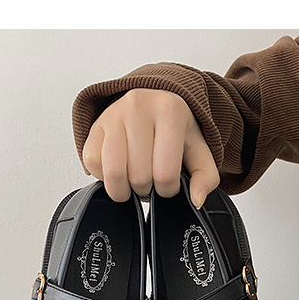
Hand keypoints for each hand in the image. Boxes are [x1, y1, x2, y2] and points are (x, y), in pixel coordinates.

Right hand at [82, 89, 219, 207]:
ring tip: (132, 182)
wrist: (152, 99)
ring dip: (123, 189)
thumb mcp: (198, 149)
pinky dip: (103, 175)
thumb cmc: (175, 128)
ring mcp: (114, 114)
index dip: (168, 190)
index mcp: (170, 111)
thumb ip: (205, 177)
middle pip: (139, 176)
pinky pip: (93, 163)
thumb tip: (197, 200)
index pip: (165, 174)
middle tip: (150, 182)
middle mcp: (139, 107)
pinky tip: (118, 169)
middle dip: (146, 189)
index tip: (168, 183)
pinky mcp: (95, 125)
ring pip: (113, 172)